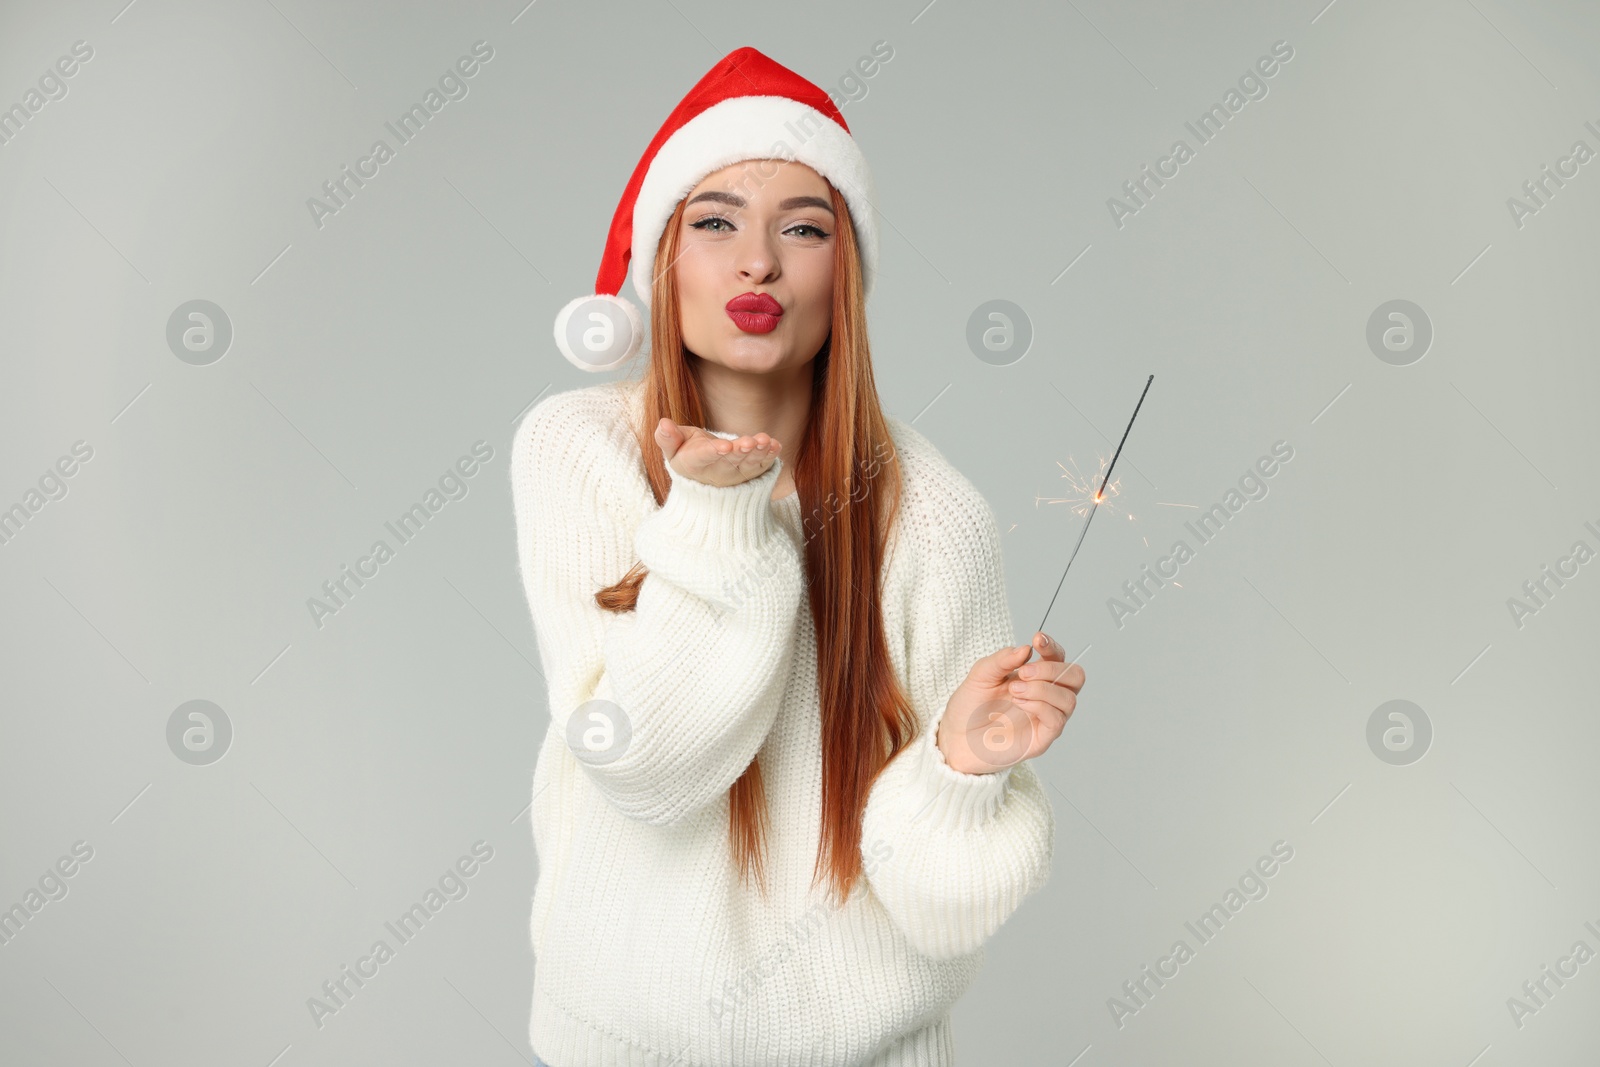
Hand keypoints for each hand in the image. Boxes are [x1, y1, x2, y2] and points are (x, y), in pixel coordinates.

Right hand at [654, 418, 782, 488]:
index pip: (704, 458)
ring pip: (748, 464)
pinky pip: (762, 466)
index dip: (714, 452)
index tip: (724, 446)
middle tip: (749, 442)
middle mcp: (717, 472)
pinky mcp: (752, 473)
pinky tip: (776, 445)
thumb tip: (663, 423)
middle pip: (730, 462)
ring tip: (764, 441)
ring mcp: (737, 474)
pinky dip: (770, 456)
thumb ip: (667, 437)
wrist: (705, 478)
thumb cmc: (687, 454)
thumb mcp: (673, 448)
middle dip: (740, 452)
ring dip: (758, 453)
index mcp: (695, 464)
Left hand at [936, 631, 1083, 773]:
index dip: (1053, 646)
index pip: (1058, 658)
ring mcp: (1046, 717)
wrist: (957, 737)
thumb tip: (1026, 648)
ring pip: (1069, 699)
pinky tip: (1019, 703)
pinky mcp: (1042, 738)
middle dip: (1052, 669)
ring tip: (1014, 690)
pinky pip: (1057, 720)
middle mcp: (1046, 696)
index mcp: (1035, 677)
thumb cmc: (971, 706)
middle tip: (1023, 672)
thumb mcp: (981, 674)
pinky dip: (1039, 706)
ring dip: (1043, 689)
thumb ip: (1003, 659)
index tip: (1037, 639)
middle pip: (1075, 676)